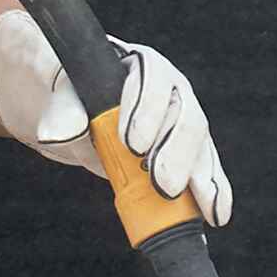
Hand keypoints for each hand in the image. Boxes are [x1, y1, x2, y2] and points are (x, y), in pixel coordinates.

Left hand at [0, 7, 231, 228]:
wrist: (71, 114)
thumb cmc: (67, 97)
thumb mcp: (58, 101)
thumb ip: (62, 112)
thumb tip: (60, 132)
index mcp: (140, 64)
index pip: (152, 79)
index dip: (147, 111)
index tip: (132, 145)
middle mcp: (169, 90)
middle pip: (184, 115)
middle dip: (177, 153)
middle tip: (164, 186)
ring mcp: (179, 121)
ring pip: (198, 144)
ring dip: (202, 176)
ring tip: (207, 208)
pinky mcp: (183, 151)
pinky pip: (203, 168)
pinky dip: (212, 190)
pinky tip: (217, 212)